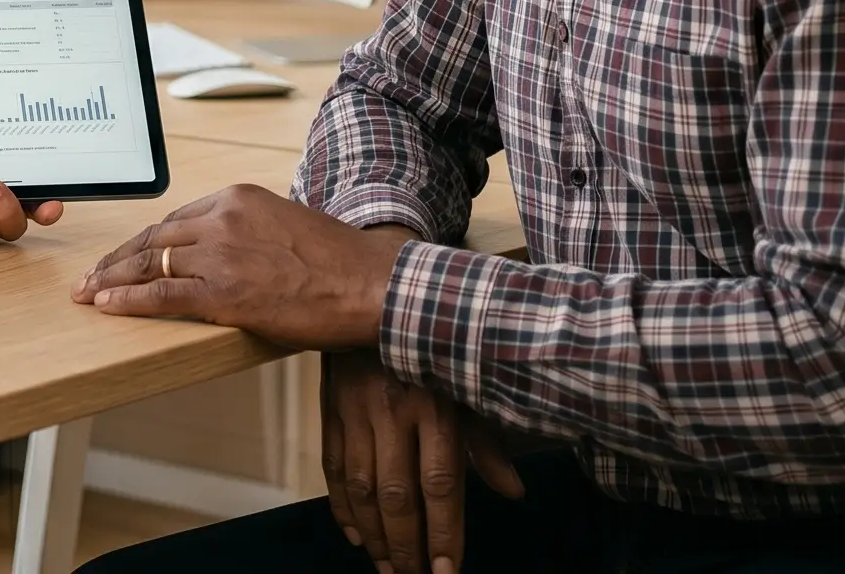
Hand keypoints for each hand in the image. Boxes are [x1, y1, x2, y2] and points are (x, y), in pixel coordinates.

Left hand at [70, 184, 407, 349]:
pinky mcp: (223, 293)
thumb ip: (252, 230)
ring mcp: (220, 255)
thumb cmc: (339, 262)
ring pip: (149, 265)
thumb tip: (231, 252)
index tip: (125, 255)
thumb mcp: (288, 223)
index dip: (144, 242)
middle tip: (90, 275)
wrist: (370, 283)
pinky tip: (105, 306)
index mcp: (237, 198)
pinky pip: (161, 296)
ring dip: (112, 280)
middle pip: (153, 240)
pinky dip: (127, 301)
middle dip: (117, 259)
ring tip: (88, 293)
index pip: (175, 221)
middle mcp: (222, 219)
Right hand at [322, 350, 521, 573]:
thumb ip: (487, 442)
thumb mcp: (468, 387)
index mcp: (435, 409)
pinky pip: (333, 468)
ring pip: (361, 489)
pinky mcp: (331, 411)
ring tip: (386, 567)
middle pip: (397, 496)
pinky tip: (355, 535)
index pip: (439, 486)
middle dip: (405, 547)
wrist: (375, 298)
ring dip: (373, 536)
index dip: (442, 534)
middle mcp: (394, 414)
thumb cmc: (435, 348)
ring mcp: (357, 414)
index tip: (445, 572)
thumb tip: (513, 491)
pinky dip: (341, 507)